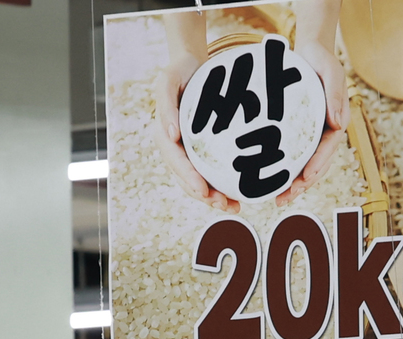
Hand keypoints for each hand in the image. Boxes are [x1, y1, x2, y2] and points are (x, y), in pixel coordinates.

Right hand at [155, 48, 240, 213]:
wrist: (192, 67)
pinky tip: (238, 195)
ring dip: (214, 198)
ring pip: (199, 182)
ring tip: (233, 207)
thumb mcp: (168, 80)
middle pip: (187, 179)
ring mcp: (189, 152)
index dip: (188, 178)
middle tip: (223, 205)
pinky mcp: (203, 152)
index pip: (176, 162)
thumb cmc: (180, 71)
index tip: (203, 190)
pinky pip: (211, 173)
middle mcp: (175, 148)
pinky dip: (223, 186)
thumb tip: (172, 135)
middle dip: (204, 196)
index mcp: (163, 134)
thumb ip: (167, 105)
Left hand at [277, 30, 345, 203]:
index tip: (305, 179)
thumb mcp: (331, 71)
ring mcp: (313, 135)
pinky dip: (284, 169)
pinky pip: (293, 155)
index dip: (317, 166)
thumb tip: (337, 123)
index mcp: (336, 123)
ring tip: (277, 199)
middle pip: (316, 166)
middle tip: (284, 198)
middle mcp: (326, 134)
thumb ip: (335, 94)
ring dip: (292, 185)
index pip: (327, 150)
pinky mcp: (300, 133)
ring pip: (304, 165)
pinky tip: (270, 180)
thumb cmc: (321, 59)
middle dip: (302, 185)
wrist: (311, 52)